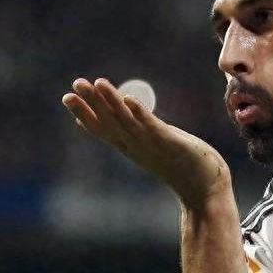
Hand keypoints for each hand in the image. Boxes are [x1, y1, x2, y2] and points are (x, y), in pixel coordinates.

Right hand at [61, 78, 231, 208]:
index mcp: (131, 146)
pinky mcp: (170, 143)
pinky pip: (151, 127)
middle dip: (92, 103)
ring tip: (99, 82)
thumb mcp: (152, 148)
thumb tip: (127, 119)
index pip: (102, 128)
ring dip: (112, 102)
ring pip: (127, 122)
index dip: (85, 114)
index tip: (67, 97)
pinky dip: (139, 114)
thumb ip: (136, 134)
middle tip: (74, 84)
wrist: (205, 190)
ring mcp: (152, 145)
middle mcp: (137, 146)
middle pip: (110, 122)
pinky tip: (129, 99)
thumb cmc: (180, 166)